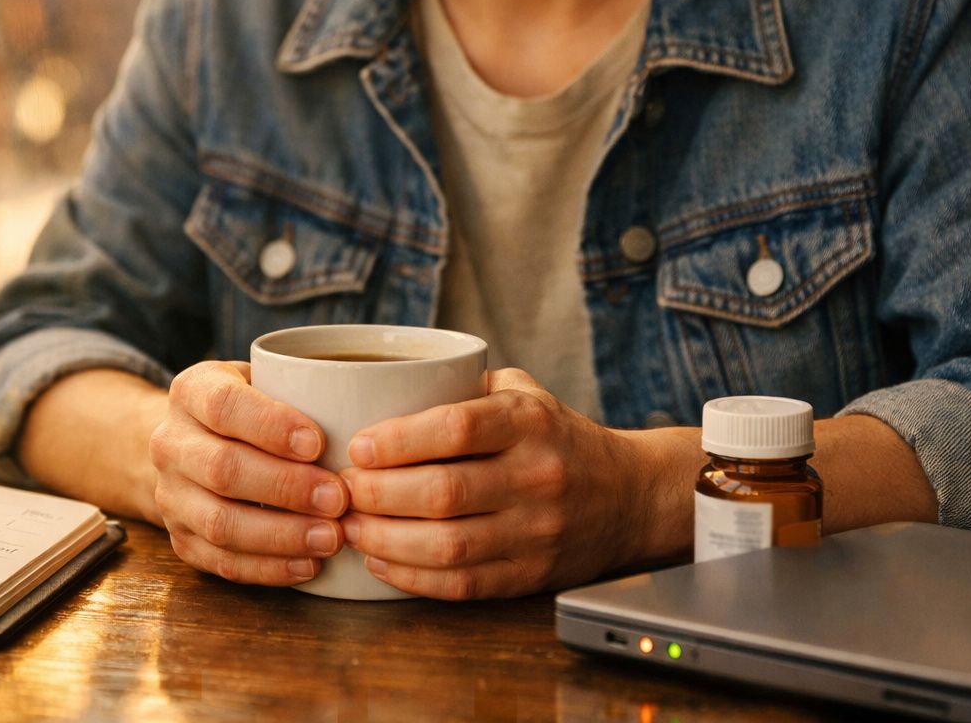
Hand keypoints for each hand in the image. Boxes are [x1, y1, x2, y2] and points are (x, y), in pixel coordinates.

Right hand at [148, 360, 348, 585]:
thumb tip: (364, 432)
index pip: (224, 405)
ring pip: (219, 522)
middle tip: (339, 498)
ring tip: (331, 537)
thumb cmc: (252, 408)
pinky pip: (220, 562)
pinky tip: (308, 565)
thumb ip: (301, 392)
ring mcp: (170, 495)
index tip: (318, 443)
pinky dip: (267, 568)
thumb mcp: (265, 379)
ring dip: (281, 535)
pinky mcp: (180, 539)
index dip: (270, 426)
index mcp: (192, 391)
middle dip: (286, 487)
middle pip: (222, 468)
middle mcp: (170, 443)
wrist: (193, 443)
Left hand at [338, 369, 656, 599]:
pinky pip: (461, 584)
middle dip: (377, 495)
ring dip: (385, 541)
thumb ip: (462, 386)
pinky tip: (380, 562)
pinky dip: (411, 578)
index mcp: (530, 422)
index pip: (456, 428)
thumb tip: (378, 387)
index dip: (398, 441)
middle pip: (442, 492)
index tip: (357, 447)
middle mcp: (536, 476)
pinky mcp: (529, 575)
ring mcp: (536, 531)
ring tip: (352, 528)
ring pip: (447, 546)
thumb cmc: (555, 437)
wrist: (628, 496)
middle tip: (341, 490)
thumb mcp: (523, 393)